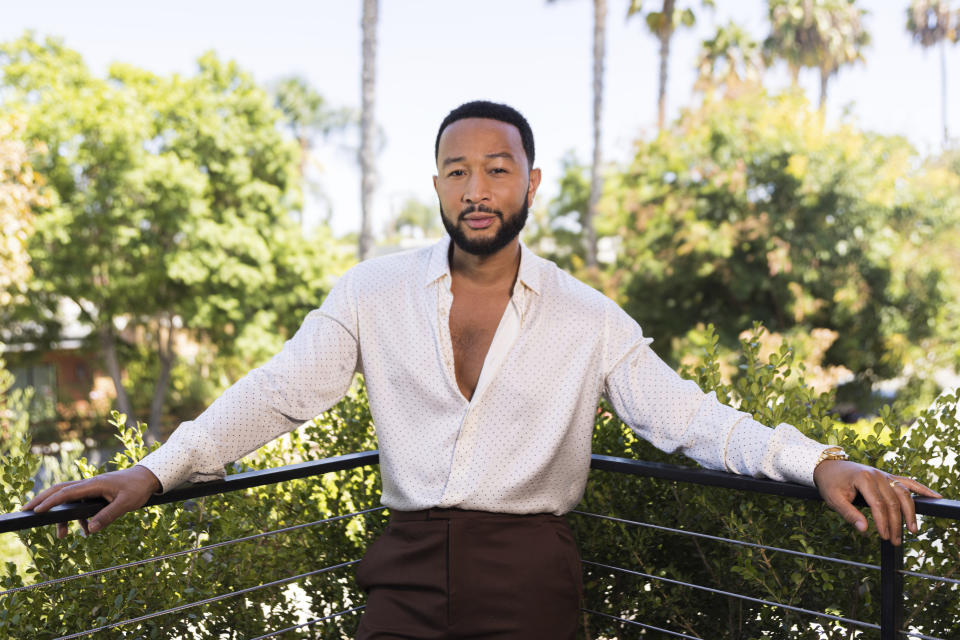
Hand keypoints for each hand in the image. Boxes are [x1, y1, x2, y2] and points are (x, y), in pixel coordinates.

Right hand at [21, 465, 160, 538]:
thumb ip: (108, 516)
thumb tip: (89, 530)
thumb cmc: (137, 489)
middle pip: (59, 490)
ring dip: (62, 516)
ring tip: (60, 536)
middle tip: (26, 511)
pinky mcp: (95, 493)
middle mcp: (89, 484)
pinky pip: (80, 504)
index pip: (66, 492)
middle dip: (42, 500)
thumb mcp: (126, 504)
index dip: (50, 502)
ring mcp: (91, 488)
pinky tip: (84, 530)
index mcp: (94, 484)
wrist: (147, 478)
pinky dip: (77, 517)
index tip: (36, 511)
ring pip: (68, 499)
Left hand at [814, 459, 942, 545]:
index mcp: (864, 479)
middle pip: (893, 502)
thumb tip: (864, 530)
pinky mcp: (888, 476)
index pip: (878, 504)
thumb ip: (849, 514)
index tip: (885, 537)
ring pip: (904, 494)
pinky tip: (935, 497)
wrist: (829, 466)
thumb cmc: (830, 484)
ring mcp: (885, 475)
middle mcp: (878, 475)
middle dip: (896, 523)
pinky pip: (908, 482)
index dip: (883, 522)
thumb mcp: (833, 500)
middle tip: (896, 541)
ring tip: (913, 530)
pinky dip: (922, 489)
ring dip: (910, 513)